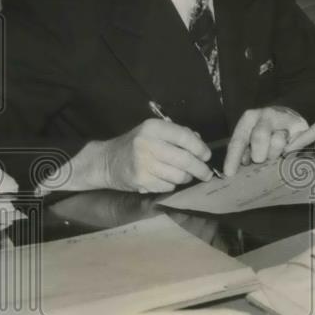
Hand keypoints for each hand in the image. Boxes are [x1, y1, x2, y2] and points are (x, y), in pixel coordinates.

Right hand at [99, 119, 214, 193]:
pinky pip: (168, 186)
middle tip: (207, 173)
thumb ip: (176, 134)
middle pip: (184, 159)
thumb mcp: (153, 132)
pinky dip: (172, 185)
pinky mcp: (141, 181)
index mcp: (153, 128)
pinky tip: (167, 179)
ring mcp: (144, 164)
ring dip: (187, 178)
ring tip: (185, 175)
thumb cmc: (135, 144)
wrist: (106, 161)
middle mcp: (148, 144)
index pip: (184, 137)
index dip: (200, 148)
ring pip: (178, 176)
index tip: (207, 156)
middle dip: (200, 168)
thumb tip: (199, 142)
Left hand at [224, 106, 307, 175]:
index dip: (233, 157)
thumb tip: (239, 167)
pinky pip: (294, 145)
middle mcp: (266, 114)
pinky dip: (290, 151)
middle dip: (258, 153)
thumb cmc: (267, 132)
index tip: (229, 173)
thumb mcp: (251, 138)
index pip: (239, 139)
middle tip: (261, 159)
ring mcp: (284, 118)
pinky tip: (289, 150)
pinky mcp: (300, 125)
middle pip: (259, 137)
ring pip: (278, 141)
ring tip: (276, 154)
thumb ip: (244, 151)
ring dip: (275, 153)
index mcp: (250, 118)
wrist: (290, 117)